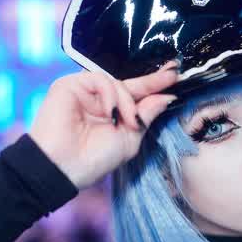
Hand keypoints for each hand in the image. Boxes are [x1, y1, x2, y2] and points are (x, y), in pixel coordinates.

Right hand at [29, 63, 178, 189]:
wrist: (65, 167)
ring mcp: (85, 92)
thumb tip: (165, 97)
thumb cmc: (95, 159)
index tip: (176, 79)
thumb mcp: (130, 139)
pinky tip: (110, 113)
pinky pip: (99, 79)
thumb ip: (146, 116)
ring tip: (129, 122)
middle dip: (152, 81)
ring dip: (128, 102)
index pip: (138, 96)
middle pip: (130, 84)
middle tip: (172, 75)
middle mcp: (101, 101)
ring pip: (117, 82)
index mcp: (115, 115)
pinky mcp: (70, 85)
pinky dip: (110, 95)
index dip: (156, 87)